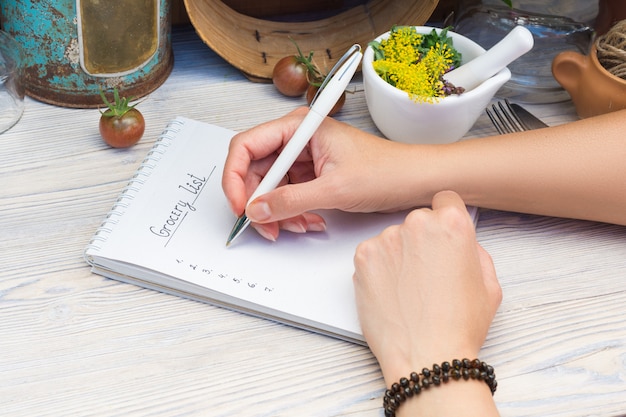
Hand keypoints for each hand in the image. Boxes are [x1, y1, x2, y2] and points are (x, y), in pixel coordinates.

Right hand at [222, 107, 427, 240]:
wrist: (415, 181)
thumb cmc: (386, 171)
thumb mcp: (334, 189)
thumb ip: (290, 201)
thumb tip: (256, 210)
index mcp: (299, 127)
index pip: (246, 146)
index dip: (236, 178)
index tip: (241, 206)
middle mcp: (297, 140)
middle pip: (255, 171)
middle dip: (260, 202)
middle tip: (267, 227)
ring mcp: (303, 158)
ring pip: (270, 188)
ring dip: (279, 213)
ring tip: (299, 225)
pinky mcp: (311, 175)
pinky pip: (287, 196)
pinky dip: (293, 213)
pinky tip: (310, 221)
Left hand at [352, 191, 501, 386]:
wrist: (425, 357)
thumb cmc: (459, 326)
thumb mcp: (489, 284)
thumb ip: (474, 251)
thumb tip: (461, 242)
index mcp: (452, 224)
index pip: (446, 199)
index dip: (445, 218)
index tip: (441, 232)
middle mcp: (417, 224)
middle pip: (418, 219)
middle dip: (422, 239)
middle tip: (426, 271)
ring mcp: (386, 239)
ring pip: (393, 237)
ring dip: (398, 254)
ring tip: (408, 288)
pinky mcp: (362, 257)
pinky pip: (372, 252)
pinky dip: (379, 267)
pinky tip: (391, 291)